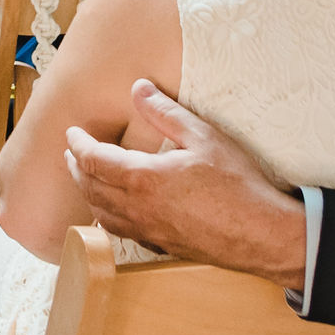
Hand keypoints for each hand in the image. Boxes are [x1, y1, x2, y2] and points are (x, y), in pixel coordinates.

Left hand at [62, 80, 308, 288]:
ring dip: (89, 194)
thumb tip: (138, 88)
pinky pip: (123, 232)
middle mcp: (137, 208)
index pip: (93, 160)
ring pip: (103, 214)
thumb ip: (165, 112)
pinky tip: (117, 212)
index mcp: (142, 178)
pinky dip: (109, 217)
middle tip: (72, 153)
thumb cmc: (237, 185)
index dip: (78, 144)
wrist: (263, 235)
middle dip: (76, 168)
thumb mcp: (203, 137)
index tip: (72, 133)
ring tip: (86, 179)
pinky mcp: (163, 246)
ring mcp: (149, 231)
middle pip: (90, 188)